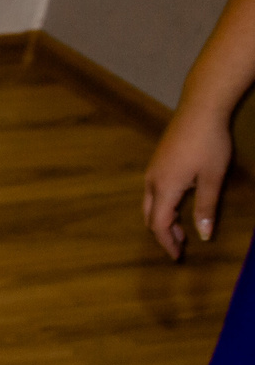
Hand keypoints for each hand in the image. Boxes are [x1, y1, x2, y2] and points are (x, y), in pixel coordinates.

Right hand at [144, 111, 234, 258]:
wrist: (200, 108)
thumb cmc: (209, 143)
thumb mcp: (213, 177)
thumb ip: (206, 207)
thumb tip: (203, 235)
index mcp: (165, 189)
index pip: (159, 225)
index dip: (167, 243)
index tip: (177, 256)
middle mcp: (152, 182)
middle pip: (150, 217)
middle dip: (163, 233)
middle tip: (181, 243)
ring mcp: (152, 171)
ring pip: (150, 204)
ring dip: (163, 218)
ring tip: (180, 226)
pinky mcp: (157, 162)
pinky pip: (153, 191)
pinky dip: (162, 204)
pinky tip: (179, 201)